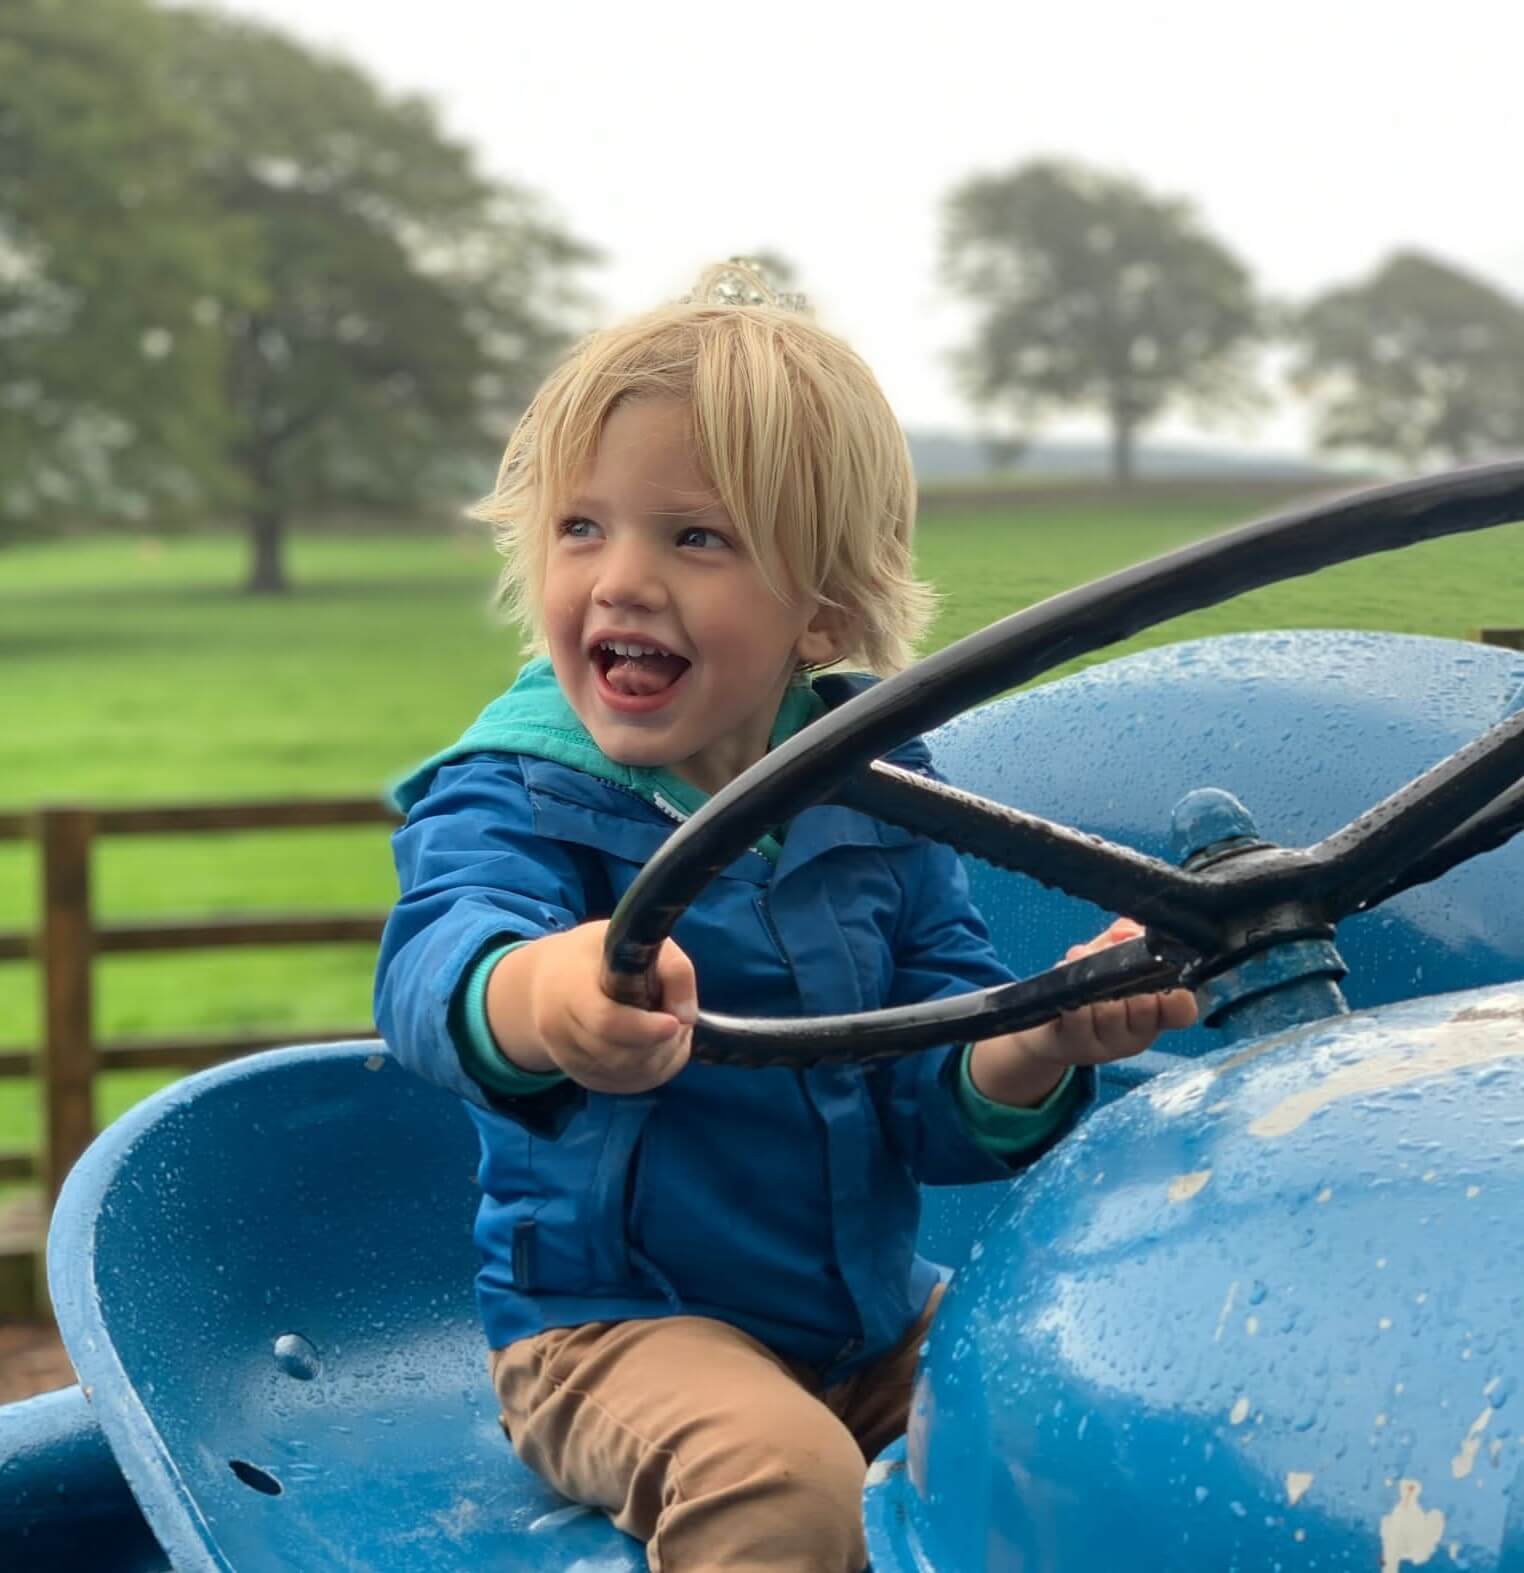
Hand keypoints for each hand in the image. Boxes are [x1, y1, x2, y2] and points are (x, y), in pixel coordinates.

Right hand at [486, 922, 696, 1093]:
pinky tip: (659, 1043)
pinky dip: (657, 1067)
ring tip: (670, 1025)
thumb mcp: (630, 941)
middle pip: (624, 1055)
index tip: (674, 1022)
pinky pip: (633, 1083)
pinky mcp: (586, 1079)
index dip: (645, 1029)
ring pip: (633, 1073)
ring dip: (665, 1054)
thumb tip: (686, 1015)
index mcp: (568, 988)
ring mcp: (571, 1061)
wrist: (547, 984)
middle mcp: (561, 1032)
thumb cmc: (593, 956)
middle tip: (679, 1018)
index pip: (606, 1022)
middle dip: (663, 1041)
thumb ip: (668, 966)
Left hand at [967, 917, 1197, 1106]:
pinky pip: (1077, 1014)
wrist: (1047, 1024)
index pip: (1183, 1012)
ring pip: (1110, 1011)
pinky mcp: (1071, 1044)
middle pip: (1144, 1007)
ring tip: (1080, 963)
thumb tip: (1130, 931)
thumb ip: (1128, 935)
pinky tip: (1063, 974)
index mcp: (1155, 1016)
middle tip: (1110, 962)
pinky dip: (1070, 988)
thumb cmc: (1089, 986)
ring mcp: (1104, 1045)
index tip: (1155, 971)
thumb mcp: (1112, 957)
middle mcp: (1135, 1036)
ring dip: (1093, 980)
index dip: (1177, 993)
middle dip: (1126, 975)